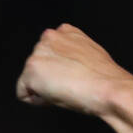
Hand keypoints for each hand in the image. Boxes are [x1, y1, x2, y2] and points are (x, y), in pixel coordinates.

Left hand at [16, 22, 131, 115]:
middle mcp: (49, 37)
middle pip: (37, 66)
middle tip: (69, 86)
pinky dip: (37, 100)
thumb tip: (68, 68)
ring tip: (66, 91)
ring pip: (29, 79)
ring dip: (43, 88)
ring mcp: (38, 53)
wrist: (109, 88)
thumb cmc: (105, 79)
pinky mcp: (31, 71)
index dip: (59, 70)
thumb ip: (73, 54)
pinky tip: (56, 97)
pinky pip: (23, 94)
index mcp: (65, 32)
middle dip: (48, 78)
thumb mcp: (91, 55)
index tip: (71, 78)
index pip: (50, 54)